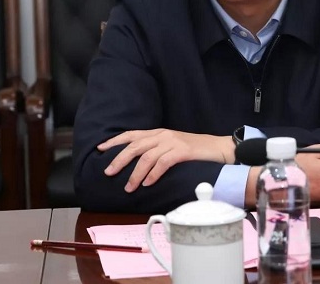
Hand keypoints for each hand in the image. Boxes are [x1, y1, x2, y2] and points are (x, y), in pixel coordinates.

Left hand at [97, 129, 234, 191]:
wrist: (219, 149)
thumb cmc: (195, 151)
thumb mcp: (172, 146)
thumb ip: (157, 150)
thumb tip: (137, 163)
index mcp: (159, 133)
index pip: (132, 134)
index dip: (115, 141)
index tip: (100, 149)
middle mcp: (163, 135)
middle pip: (135, 145)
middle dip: (119, 158)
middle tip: (108, 172)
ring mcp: (173, 142)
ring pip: (147, 156)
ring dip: (135, 173)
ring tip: (129, 187)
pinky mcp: (183, 151)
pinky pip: (163, 162)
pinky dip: (153, 174)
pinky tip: (147, 183)